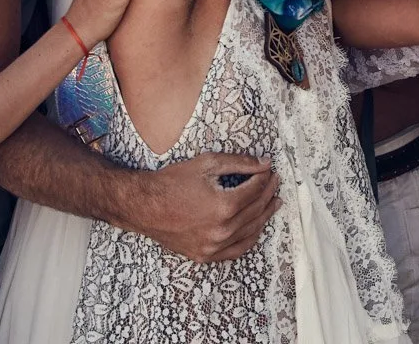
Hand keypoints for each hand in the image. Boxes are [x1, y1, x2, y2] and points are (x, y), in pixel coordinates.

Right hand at [129, 153, 280, 262]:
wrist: (143, 206)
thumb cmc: (172, 182)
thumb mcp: (207, 163)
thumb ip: (240, 163)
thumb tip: (265, 164)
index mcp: (224, 206)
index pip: (256, 190)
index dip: (265, 178)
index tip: (269, 169)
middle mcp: (221, 230)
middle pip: (256, 210)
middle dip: (268, 193)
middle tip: (275, 182)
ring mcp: (213, 246)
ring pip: (251, 231)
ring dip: (265, 215)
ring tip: (274, 202)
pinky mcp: (204, 255)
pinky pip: (236, 250)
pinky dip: (250, 238)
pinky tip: (257, 227)